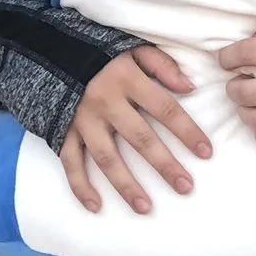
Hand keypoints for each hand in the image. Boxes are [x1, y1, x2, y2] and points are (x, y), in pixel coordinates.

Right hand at [59, 45, 210, 214]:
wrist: (49, 48)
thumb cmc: (101, 52)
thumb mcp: (133, 48)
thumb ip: (162, 65)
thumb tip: (189, 88)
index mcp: (127, 79)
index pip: (165, 109)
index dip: (187, 131)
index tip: (206, 152)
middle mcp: (105, 102)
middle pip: (140, 138)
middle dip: (164, 165)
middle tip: (186, 187)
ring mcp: (82, 120)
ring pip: (106, 158)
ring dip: (126, 185)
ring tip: (145, 207)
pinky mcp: (63, 131)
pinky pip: (70, 163)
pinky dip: (80, 186)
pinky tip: (96, 207)